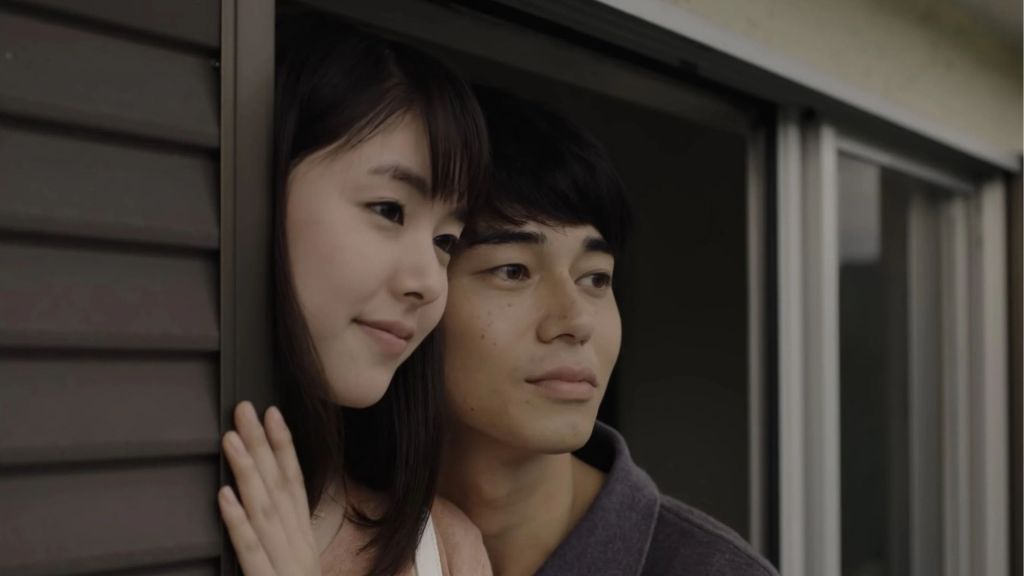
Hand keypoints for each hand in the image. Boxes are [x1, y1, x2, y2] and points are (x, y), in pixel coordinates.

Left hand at [219, 402, 319, 575]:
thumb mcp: (294, 564)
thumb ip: (283, 534)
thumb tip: (264, 499)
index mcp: (302, 537)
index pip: (294, 482)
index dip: (283, 446)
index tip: (271, 414)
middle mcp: (296, 543)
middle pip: (279, 486)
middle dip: (262, 445)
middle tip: (244, 410)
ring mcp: (283, 563)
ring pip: (264, 510)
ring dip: (247, 471)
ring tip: (230, 440)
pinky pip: (250, 549)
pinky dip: (237, 521)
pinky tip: (224, 497)